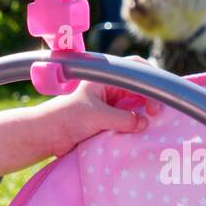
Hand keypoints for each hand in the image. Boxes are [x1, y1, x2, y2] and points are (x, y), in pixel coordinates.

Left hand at [40, 56, 162, 157]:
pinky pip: (127, 119)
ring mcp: (109, 103)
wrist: (47, 136)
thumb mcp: (97, 116)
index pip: (135, 68)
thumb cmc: (67, 118)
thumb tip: (144, 124)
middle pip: (139, 87)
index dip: (150, 78)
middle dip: (150, 98)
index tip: (158, 95)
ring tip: (151, 123)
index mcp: (104, 76)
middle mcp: (109, 87)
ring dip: (144, 113)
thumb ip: (123, 119)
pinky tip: (142, 130)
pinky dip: (136, 124)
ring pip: (135, 104)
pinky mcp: (107, 119)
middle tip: (155, 114)